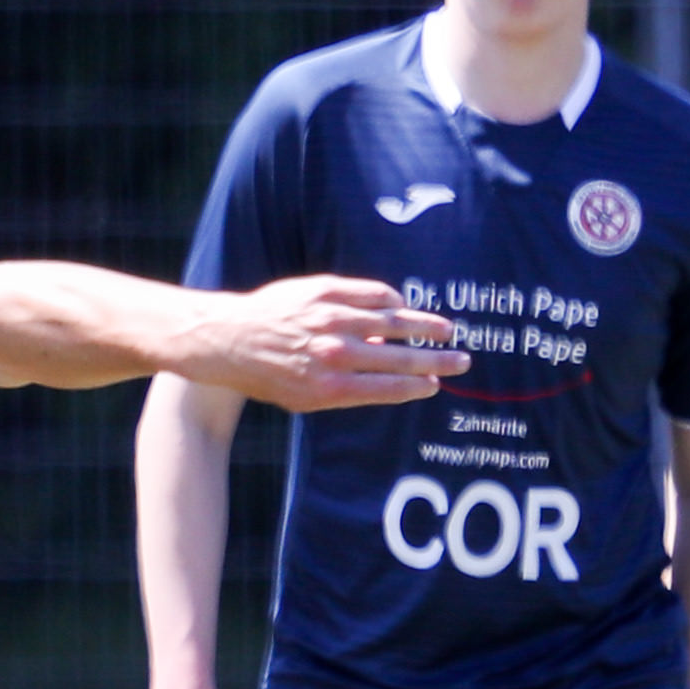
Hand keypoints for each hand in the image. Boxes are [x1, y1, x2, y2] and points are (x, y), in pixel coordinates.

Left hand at [173, 274, 468, 410]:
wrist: (227, 338)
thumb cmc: (266, 374)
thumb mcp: (304, 398)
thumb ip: (348, 390)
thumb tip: (392, 378)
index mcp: (330, 387)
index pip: (390, 388)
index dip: (419, 386)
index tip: (436, 385)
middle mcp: (334, 353)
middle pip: (401, 357)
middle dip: (436, 360)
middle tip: (461, 361)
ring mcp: (332, 318)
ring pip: (393, 320)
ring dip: (425, 326)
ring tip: (446, 330)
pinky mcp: (326, 290)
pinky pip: (372, 294)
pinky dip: (391, 301)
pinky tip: (401, 306)